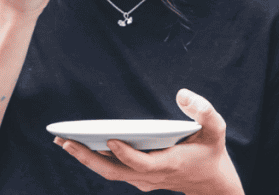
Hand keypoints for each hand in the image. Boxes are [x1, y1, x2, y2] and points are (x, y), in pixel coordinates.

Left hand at [55, 89, 244, 194]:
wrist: (212, 184)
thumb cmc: (211, 151)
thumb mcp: (216, 130)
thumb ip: (205, 111)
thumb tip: (182, 94)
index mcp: (169, 165)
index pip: (142, 163)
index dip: (126, 154)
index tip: (111, 139)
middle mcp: (151, 176)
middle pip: (114, 171)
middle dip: (88, 157)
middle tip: (65, 140)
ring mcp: (143, 180)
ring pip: (110, 173)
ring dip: (85, 158)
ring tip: (62, 140)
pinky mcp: (137, 177)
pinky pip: (112, 170)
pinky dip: (94, 158)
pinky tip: (79, 143)